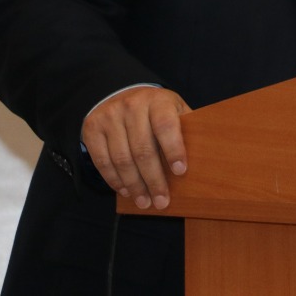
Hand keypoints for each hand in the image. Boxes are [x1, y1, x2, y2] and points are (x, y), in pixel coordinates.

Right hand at [81, 86, 190, 209]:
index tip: (180, 172)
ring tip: (145, 202)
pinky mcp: (92, 128)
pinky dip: (114, 180)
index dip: (173, 149)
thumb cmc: (156, 111)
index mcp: (157, 101)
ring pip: (122, 158)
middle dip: (153, 180)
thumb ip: (185, 129)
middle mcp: (131, 105)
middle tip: (161, 201)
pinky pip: (102, 161)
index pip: (165, 125)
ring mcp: (109, 116)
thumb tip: (202, 161)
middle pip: (142, 148)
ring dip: (134, 185)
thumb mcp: (174, 110)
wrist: (120, 94)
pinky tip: (125, 191)